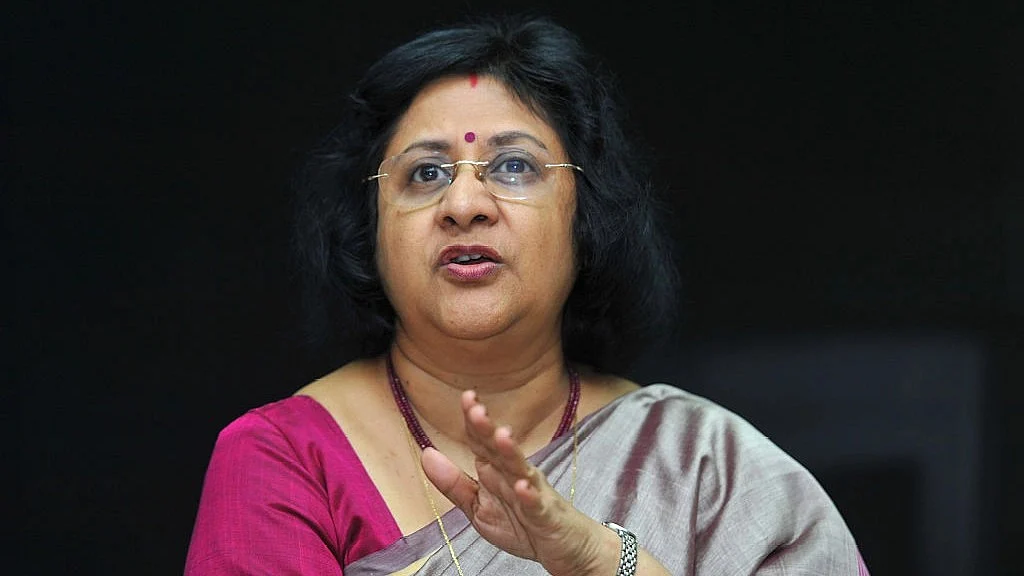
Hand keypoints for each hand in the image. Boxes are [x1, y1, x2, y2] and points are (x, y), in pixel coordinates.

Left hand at [420, 390, 606, 575]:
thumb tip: (426, 453)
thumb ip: (452, 482)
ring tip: (502, 436)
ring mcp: (532, 491)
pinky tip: (523, 487)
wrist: (563, 546)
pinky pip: (536, 503)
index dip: (473, 420)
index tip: (466, 397)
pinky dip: (530, 496)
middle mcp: (514, 473)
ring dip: (511, 452)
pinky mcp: (545, 514)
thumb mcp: (477, 506)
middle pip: (499, 448)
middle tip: (477, 409)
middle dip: (488, 429)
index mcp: (495, 470)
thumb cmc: (521, 523)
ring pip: (520, 468)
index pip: (481, 440)